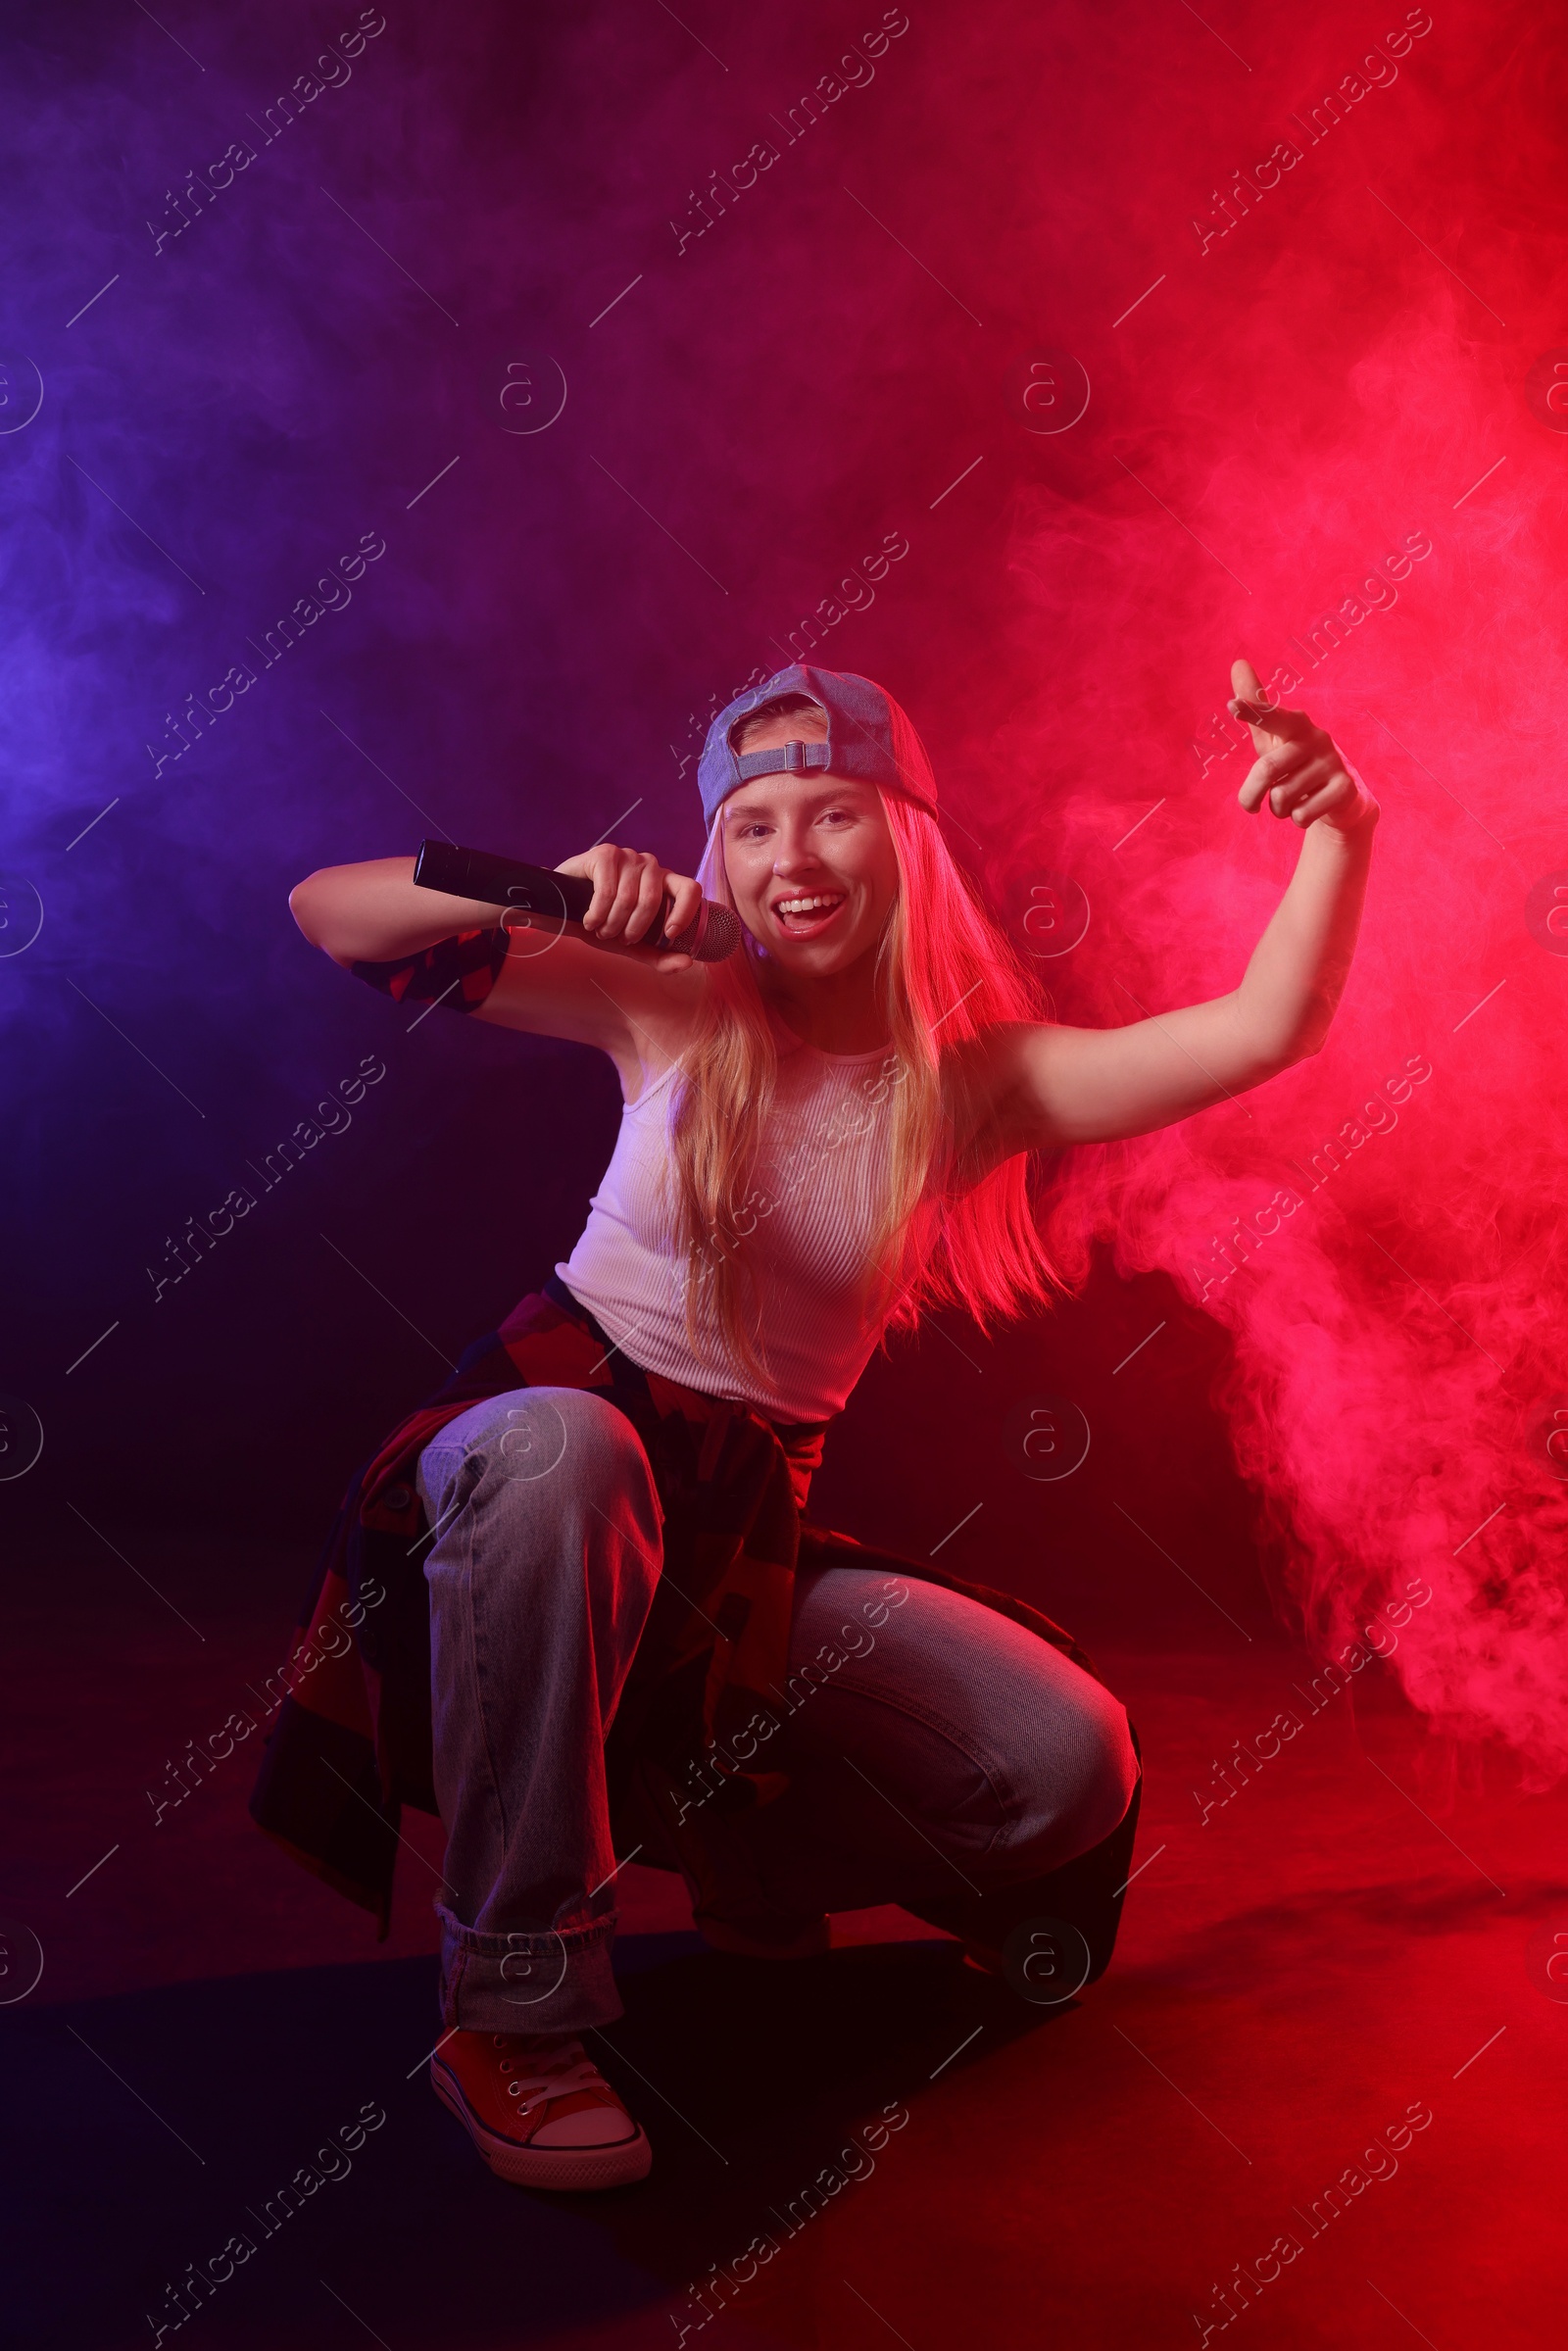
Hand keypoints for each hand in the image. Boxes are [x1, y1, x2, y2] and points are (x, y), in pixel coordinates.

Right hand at [550, 843, 704, 972]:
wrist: (565, 910)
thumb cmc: (604, 923)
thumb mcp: (634, 945)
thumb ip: (660, 956)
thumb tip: (687, 962)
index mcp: (664, 883)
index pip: (690, 889)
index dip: (684, 913)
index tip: (668, 934)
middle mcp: (649, 865)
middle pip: (652, 900)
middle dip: (632, 929)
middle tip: (616, 937)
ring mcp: (627, 857)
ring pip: (627, 898)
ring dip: (611, 924)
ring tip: (600, 929)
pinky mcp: (604, 854)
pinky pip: (606, 891)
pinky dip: (597, 914)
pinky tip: (590, 919)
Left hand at [1228, 660, 1377, 833]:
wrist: (1341, 798)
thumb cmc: (1296, 762)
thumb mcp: (1273, 738)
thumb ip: (1256, 707)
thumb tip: (1238, 662)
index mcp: (1295, 725)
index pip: (1271, 717)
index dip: (1252, 712)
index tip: (1232, 706)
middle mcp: (1316, 738)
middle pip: (1266, 771)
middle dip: (1250, 796)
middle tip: (1250, 806)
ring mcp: (1333, 762)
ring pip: (1282, 798)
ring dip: (1278, 809)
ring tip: (1291, 800)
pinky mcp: (1345, 788)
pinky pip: (1301, 815)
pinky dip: (1297, 819)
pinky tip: (1310, 808)